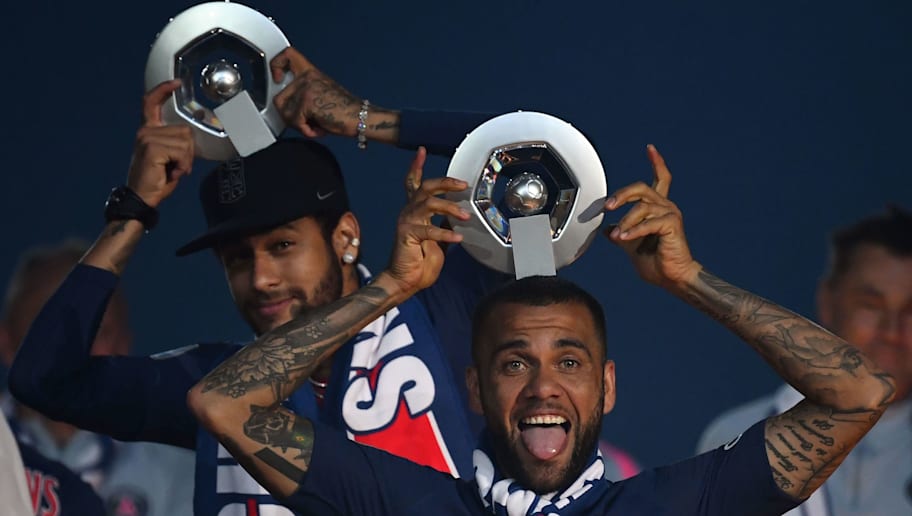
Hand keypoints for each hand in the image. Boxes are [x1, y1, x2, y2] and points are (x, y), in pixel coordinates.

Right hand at [126, 80, 194, 207]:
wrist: (141, 198)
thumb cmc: (157, 180)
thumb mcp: (170, 156)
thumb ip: (178, 141)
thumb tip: (197, 125)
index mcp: (148, 131)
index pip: (152, 103)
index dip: (164, 90)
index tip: (177, 82)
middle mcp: (145, 131)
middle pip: (184, 130)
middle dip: (188, 151)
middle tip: (177, 166)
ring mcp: (147, 138)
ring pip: (185, 141)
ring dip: (186, 160)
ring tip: (172, 170)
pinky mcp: (152, 148)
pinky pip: (182, 152)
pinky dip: (183, 165)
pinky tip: (172, 173)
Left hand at [270, 47, 359, 137]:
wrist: (360, 117)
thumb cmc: (344, 111)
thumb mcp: (321, 94)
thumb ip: (303, 93)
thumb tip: (286, 107)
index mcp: (311, 73)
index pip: (288, 55)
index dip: (277, 64)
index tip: (277, 78)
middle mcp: (308, 77)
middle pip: (279, 98)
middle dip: (290, 116)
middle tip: (306, 119)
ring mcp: (306, 88)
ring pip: (285, 113)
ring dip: (299, 125)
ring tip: (316, 123)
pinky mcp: (307, 102)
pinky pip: (295, 122)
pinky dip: (307, 131)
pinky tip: (320, 128)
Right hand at [385, 147, 469, 294]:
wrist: (405, 282)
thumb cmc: (420, 263)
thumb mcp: (438, 240)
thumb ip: (444, 224)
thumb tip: (457, 215)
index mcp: (414, 211)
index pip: (413, 183)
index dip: (416, 166)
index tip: (421, 150)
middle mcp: (408, 212)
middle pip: (425, 187)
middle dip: (445, 182)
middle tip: (463, 184)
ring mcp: (406, 222)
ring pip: (428, 203)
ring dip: (450, 207)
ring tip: (465, 216)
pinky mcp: (407, 235)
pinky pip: (428, 229)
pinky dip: (445, 232)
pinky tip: (458, 237)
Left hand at [604, 144, 700, 288]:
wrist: (672, 278)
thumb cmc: (656, 263)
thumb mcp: (630, 245)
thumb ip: (621, 232)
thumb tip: (606, 229)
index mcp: (658, 209)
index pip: (660, 179)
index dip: (656, 163)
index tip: (650, 149)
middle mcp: (666, 207)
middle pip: (642, 188)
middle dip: (622, 195)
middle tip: (608, 206)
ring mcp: (671, 214)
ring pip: (641, 207)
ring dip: (625, 222)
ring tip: (618, 236)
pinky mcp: (672, 224)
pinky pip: (648, 222)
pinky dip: (633, 230)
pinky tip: (623, 239)